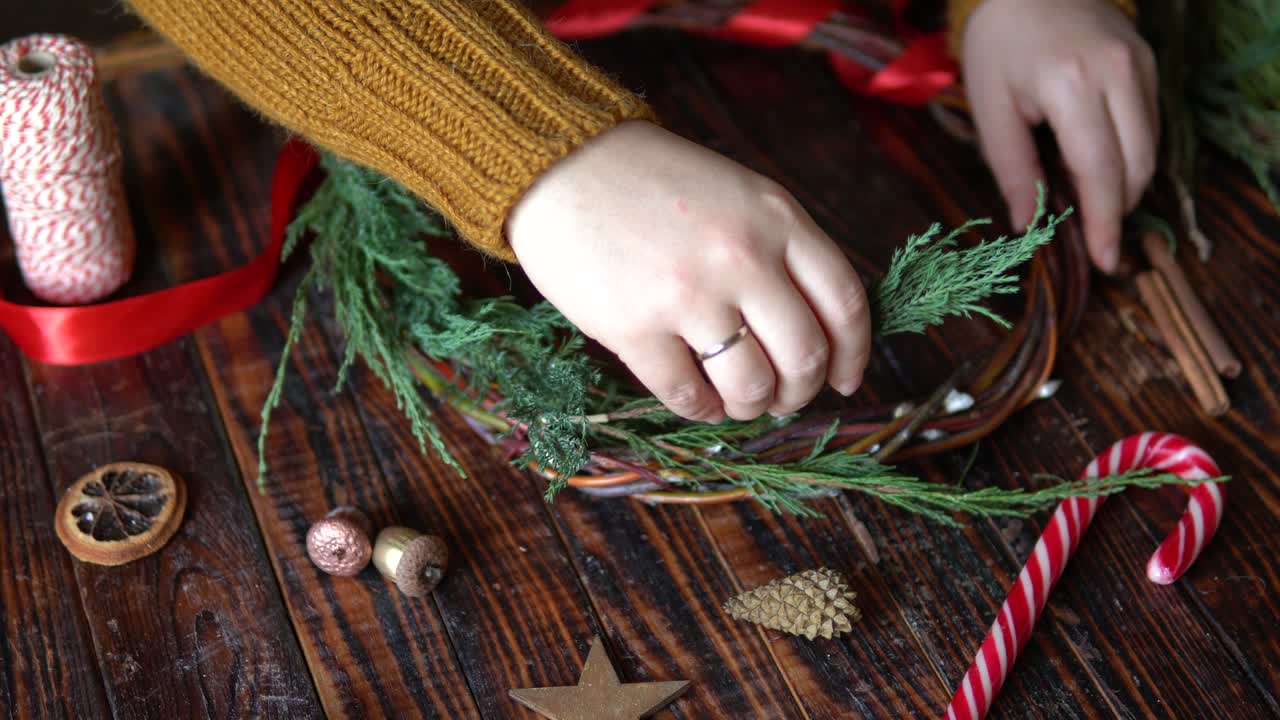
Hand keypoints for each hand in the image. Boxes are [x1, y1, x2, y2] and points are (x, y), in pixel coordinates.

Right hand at [506, 121, 870, 421]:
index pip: (844, 302)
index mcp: (776, 218)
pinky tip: (700, 400)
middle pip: (804, 355)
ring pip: (751, 386)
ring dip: (753, 406)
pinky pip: (688, 396)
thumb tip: (816, 326)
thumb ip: (780, 246)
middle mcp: (742, 258)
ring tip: (740, 401)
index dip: (853, 353)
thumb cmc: (651, 181)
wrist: (561, 165)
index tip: (845, 378)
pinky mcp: (635, 329)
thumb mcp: (737, 192)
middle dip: (800, 391)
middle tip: (783, 396)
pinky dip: (702, 410)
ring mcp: (688, 296)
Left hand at [961, 0, 1158, 272]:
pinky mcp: (1148, 61)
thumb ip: (1012, 169)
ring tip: (1092, 204)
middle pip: (1136, 164)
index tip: (1107, 259)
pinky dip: (1130, 154)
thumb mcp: (991, 109)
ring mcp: (1139, 65)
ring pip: (1150, 147)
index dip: (1104, 221)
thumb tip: (1030, 224)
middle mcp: (1116, 74)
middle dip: (1118, 209)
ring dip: (1126, 185)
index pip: (1100, 170)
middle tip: (1095, 240)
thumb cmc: (998, 46)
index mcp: (1070, 86)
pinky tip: (1100, 166)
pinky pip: (1150, 124)